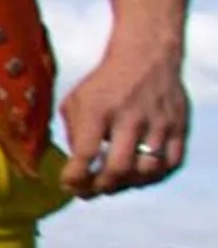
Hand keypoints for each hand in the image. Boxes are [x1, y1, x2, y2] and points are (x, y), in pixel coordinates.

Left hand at [59, 48, 190, 196]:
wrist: (146, 57)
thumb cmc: (105, 84)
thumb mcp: (76, 101)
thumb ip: (73, 134)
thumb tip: (76, 168)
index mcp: (98, 110)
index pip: (85, 154)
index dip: (74, 178)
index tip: (68, 184)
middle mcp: (130, 117)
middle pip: (118, 169)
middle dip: (100, 188)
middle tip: (91, 191)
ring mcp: (158, 123)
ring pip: (146, 171)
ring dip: (127, 184)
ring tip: (114, 181)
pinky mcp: (179, 126)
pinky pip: (170, 164)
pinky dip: (153, 176)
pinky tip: (138, 173)